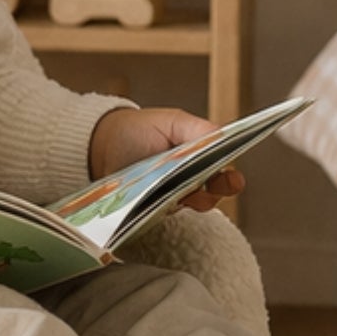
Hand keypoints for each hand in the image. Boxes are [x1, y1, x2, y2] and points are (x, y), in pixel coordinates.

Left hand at [87, 107, 243, 213]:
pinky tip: (164, 200)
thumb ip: (198, 129)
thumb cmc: (139, 130)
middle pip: (215, 191)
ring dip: (196, 200)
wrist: (102, 146)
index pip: (224, 168)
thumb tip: (223, 136)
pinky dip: (169, 208)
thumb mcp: (171, 122)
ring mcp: (176, 195)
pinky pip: (167, 213)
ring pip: (195, 204)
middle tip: (218, 186)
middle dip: (219, 191)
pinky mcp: (156, 209)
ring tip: (186, 192)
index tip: (234, 180)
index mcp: (201, 154)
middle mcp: (193, 177)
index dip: (230, 176)